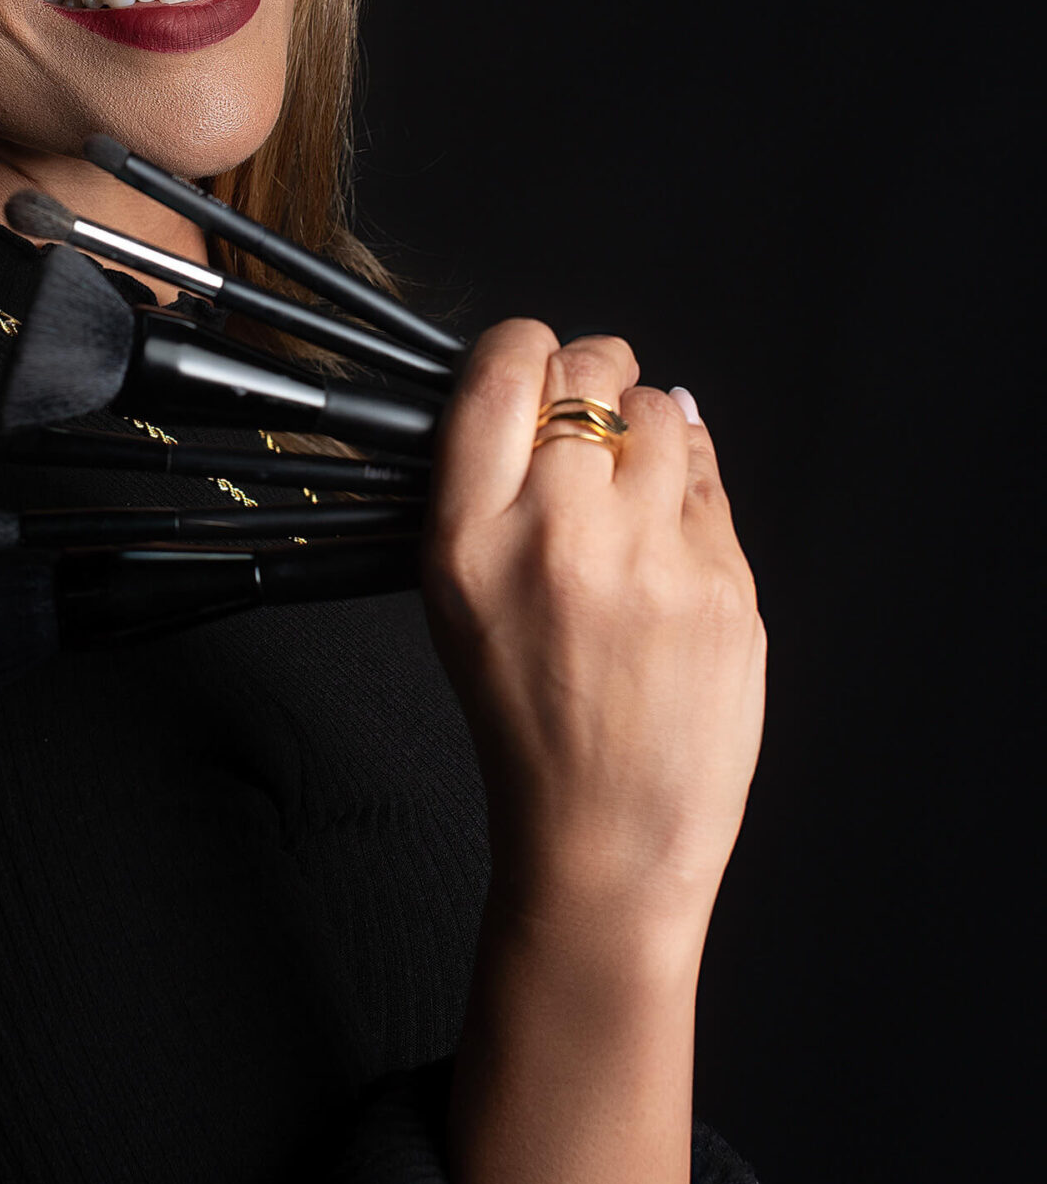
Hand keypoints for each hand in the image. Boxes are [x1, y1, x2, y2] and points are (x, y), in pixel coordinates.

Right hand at [421, 321, 765, 936]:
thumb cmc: (527, 721)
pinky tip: (669, 534)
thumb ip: (488, 489)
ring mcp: (650, 559)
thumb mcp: (458, 598)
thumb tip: (543, 381)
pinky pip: (711, 478)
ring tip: (632, 488)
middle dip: (593, 373)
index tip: (532, 363)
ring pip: (660, 410)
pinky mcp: (725, 584)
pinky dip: (690, 486)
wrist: (604, 835)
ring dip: (646, 428)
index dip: (522, 348)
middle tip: (593, 411)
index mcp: (470, 541)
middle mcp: (557, 537)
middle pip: (588, 370)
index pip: (500, 373)